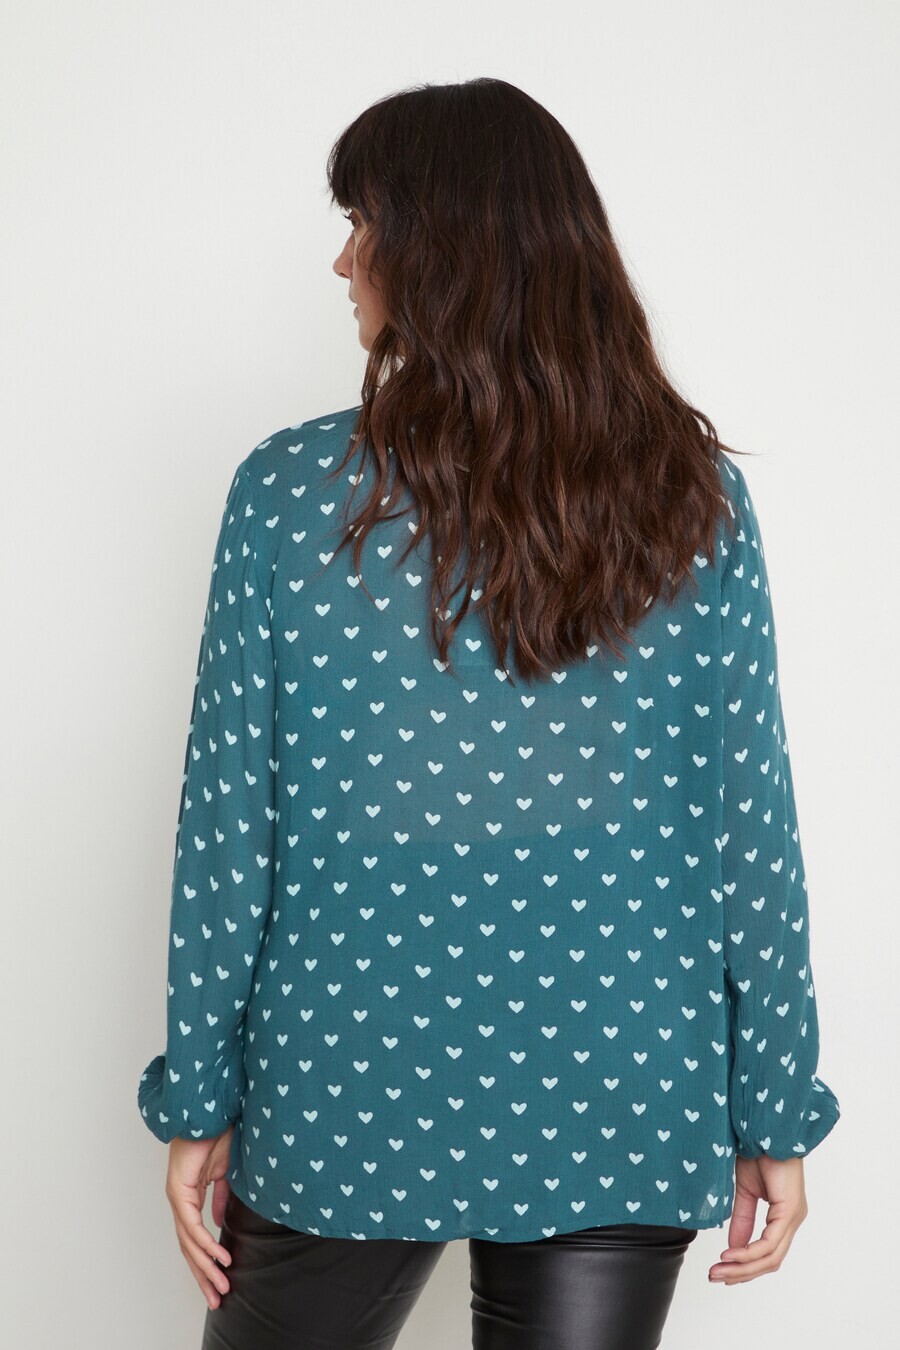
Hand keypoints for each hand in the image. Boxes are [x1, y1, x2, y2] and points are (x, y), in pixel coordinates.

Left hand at [166, 1128, 234, 1309]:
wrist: (210, 1110)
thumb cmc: (217, 1133)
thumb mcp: (225, 1172)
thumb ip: (221, 1197)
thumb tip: (221, 1221)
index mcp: (190, 1197)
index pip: (195, 1238)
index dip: (207, 1262)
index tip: (220, 1281)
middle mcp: (180, 1201)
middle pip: (188, 1248)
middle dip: (203, 1275)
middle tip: (217, 1299)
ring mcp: (177, 1197)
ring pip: (188, 1243)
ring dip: (206, 1267)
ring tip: (221, 1286)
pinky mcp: (179, 1190)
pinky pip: (192, 1225)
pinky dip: (207, 1243)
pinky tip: (220, 1256)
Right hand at [708, 1156, 808, 1285]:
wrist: (765, 1129)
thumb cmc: (759, 1152)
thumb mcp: (745, 1192)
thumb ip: (742, 1220)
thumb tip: (732, 1248)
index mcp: (783, 1216)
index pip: (768, 1253)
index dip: (745, 1267)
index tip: (721, 1270)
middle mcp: (792, 1220)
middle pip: (770, 1262)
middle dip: (741, 1273)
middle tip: (715, 1276)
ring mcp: (793, 1217)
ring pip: (771, 1258)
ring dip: (743, 1268)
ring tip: (719, 1270)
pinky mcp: (790, 1210)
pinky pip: (770, 1243)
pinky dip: (749, 1252)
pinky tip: (731, 1254)